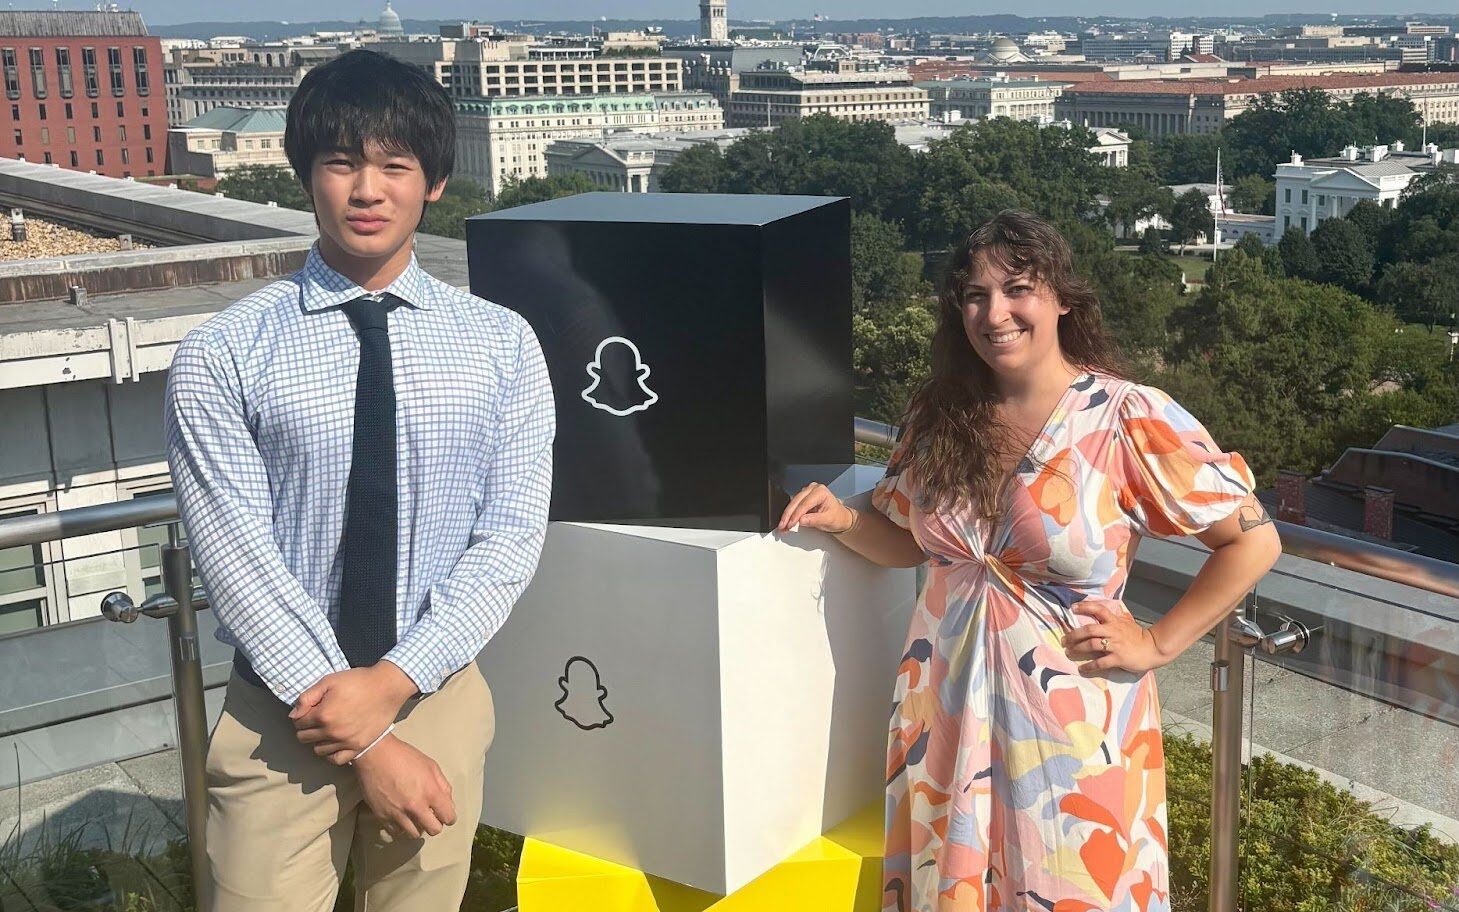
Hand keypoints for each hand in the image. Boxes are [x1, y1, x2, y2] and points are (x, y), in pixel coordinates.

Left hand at [291, 662, 418, 764]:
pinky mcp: (358, 747)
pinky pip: (336, 759)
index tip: (309, 710)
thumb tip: (293, 715)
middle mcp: (332, 731)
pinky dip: (331, 753)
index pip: (298, 723)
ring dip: (318, 740)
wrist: (387, 687)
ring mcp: (346, 741)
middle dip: (306, 728)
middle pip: (304, 738)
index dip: (301, 715)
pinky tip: (334, 743)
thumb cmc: (358, 681)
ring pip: (318, 750)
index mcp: (323, 714)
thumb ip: (307, 697)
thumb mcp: (329, 681)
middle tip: (316, 719)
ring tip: (326, 729)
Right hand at [352, 736, 456, 838]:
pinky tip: (402, 818)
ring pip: (415, 834)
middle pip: (434, 830)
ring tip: (415, 817)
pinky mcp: (382, 816)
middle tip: (431, 816)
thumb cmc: (404, 756)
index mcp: (430, 792)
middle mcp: (415, 806)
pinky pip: (396, 832)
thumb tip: (447, 801)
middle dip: (435, 824)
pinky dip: (401, 828)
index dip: (449, 817)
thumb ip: (443, 785)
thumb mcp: (431, 765)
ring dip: (418, 826)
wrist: (376, 754)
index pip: (448, 817)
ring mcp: (398, 813)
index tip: (445, 815)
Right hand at [778, 483, 855, 533]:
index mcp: (821, 491)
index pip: (805, 503)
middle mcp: (813, 489)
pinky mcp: (803, 498)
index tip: (790, 524)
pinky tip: (786, 522)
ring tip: (783, 526)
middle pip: (796, 501)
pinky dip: (789, 514)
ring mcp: (807, 492)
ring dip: (787, 515)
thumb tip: (801, 520)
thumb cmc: (837, 517)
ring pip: (793, 503)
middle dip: (788, 515)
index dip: (796, 515)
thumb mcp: (827, 520)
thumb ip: (814, 520)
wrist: (841, 518)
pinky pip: (794, 505)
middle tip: (783, 526)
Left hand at [1062, 601, 1170, 675]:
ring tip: (1069, 652)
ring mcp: (1116, 645)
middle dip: (1074, 635)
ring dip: (1078, 649)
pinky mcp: (1118, 658)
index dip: (1085, 607)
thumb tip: (1097, 617)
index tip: (1073, 608)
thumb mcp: (1125, 623)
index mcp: (1114, 621)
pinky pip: (1100, 663)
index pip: (1099, 609)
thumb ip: (1111, 621)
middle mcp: (1113, 631)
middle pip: (1089, 629)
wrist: (1153, 648)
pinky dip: (1089, 666)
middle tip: (1064, 640)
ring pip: (1092, 644)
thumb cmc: (1137, 636)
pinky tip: (1082, 669)